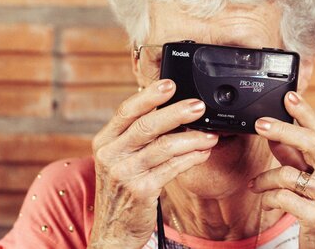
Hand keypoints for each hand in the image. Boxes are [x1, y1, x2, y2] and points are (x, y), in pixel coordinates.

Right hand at [89, 79, 217, 248]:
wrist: (113, 231)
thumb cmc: (122, 190)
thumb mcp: (120, 160)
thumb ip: (137, 138)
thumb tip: (171, 111)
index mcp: (104, 142)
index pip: (126, 111)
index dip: (149, 96)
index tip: (170, 83)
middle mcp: (110, 155)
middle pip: (147, 126)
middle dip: (176, 113)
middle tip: (199, 106)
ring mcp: (124, 174)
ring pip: (164, 147)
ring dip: (192, 138)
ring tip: (211, 134)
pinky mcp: (141, 191)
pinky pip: (172, 168)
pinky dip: (191, 158)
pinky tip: (203, 153)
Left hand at [250, 91, 314, 248]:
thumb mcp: (313, 178)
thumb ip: (296, 157)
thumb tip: (274, 135)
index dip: (305, 112)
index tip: (289, 96)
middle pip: (311, 143)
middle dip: (282, 130)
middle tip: (259, 124)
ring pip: (287, 174)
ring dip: (264, 179)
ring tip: (256, 185)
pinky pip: (282, 197)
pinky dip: (268, 198)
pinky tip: (266, 203)